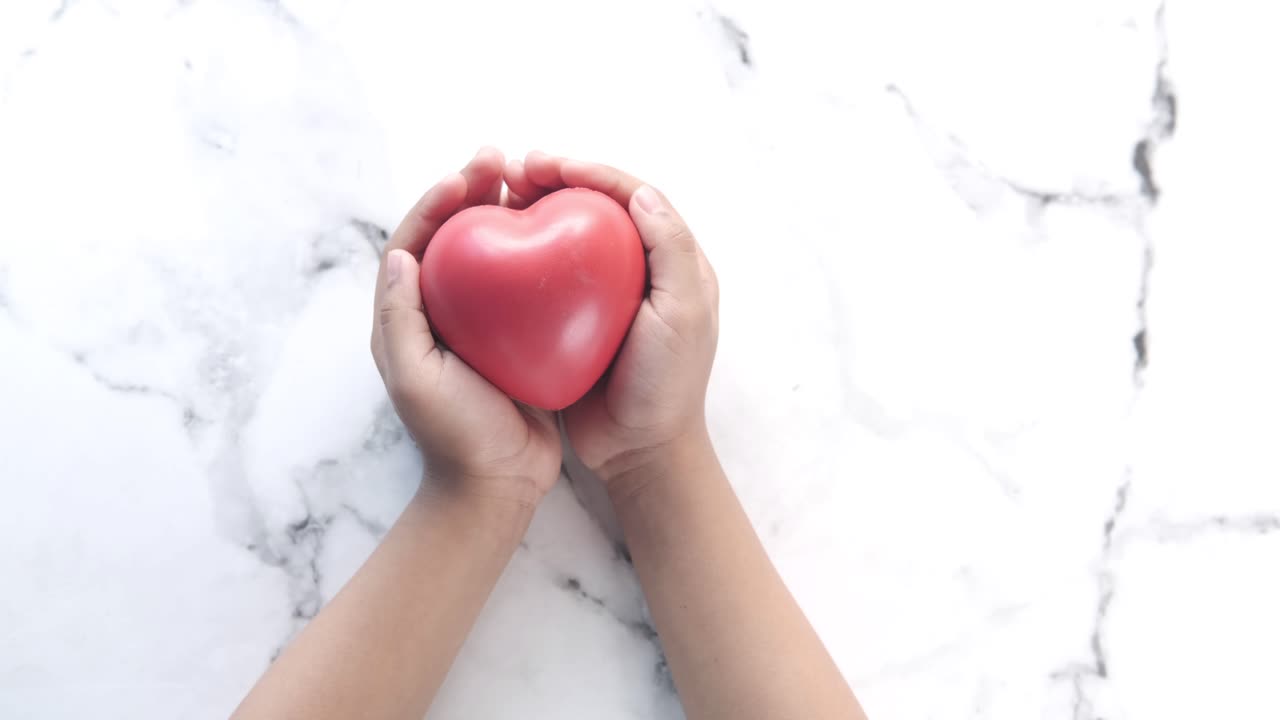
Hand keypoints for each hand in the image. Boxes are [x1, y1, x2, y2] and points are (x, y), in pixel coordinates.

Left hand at [371, 148, 561, 506]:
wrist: (495, 485)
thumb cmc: (453, 434)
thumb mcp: (415, 377)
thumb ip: (401, 318)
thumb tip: (402, 255)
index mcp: (407, 315)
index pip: (415, 240)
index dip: (437, 201)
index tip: (469, 175)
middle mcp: (440, 311)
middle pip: (453, 235)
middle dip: (472, 191)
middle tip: (501, 160)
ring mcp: (480, 323)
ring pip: (491, 252)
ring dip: (506, 212)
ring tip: (531, 180)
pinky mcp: (516, 337)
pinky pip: (526, 284)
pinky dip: (539, 253)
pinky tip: (564, 233)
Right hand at [504, 152, 719, 493]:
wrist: (642, 451)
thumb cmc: (667, 385)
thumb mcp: (681, 316)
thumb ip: (670, 251)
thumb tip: (641, 193)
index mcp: (674, 262)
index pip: (632, 197)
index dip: (590, 171)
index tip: (547, 164)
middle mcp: (640, 271)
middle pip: (596, 207)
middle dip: (556, 180)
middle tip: (513, 171)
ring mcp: (606, 297)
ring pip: (569, 235)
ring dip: (536, 209)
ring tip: (498, 196)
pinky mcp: (575, 322)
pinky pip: (548, 277)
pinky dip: (524, 254)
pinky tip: (494, 247)